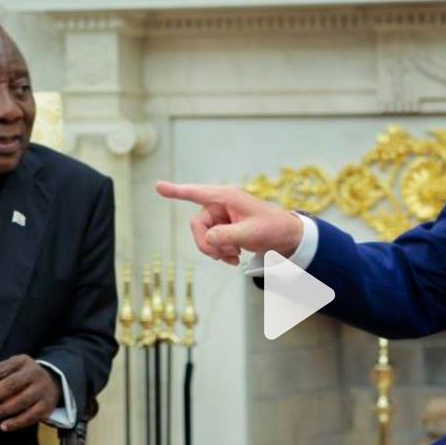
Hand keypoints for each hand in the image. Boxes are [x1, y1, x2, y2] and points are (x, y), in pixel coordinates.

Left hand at [0, 355, 61, 431]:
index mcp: (23, 362)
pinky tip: (3, 426)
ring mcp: (42, 390)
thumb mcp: (12, 371)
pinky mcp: (46, 406)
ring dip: (2, 410)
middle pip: (12, 384)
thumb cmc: (22, 377)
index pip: (3, 368)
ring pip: (21, 401)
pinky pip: (30, 416)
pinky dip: (16, 422)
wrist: (52, 382)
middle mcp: (34, 373)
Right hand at [155, 181, 303, 265]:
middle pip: (197, 225)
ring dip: (215, 250)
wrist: (287, 238)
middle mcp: (221, 204)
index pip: (196, 193)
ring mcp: (222, 216)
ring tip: (234, 257)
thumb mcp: (249, 233)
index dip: (176, 191)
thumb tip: (207, 238)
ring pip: (203, 236)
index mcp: (226, 197)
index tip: (158, 186)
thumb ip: (226, 236)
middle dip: (207, 243)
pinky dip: (220, 252)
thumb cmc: (272, 228)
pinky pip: (212, 241)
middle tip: (222, 256)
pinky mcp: (225, 228)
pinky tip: (234, 258)